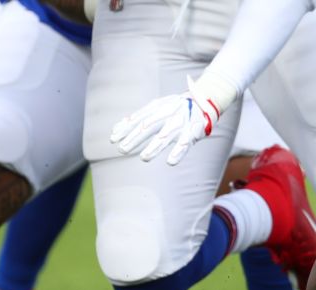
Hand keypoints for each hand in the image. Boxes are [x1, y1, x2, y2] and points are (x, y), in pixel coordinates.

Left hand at [111, 74, 227, 164]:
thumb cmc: (175, 108)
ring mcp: (181, 123)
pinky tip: (171, 162)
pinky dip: (178, 152)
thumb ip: (139, 118)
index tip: (113, 139)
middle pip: (148, 127)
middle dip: (135, 138)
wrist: (203, 102)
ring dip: (155, 147)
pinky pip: (185, 144)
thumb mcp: (157, 107)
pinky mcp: (193, 132)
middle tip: (122, 150)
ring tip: (144, 158)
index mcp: (158, 107)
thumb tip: (116, 129)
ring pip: (166, 136)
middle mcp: (168, 114)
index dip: (125, 129)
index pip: (138, 119)